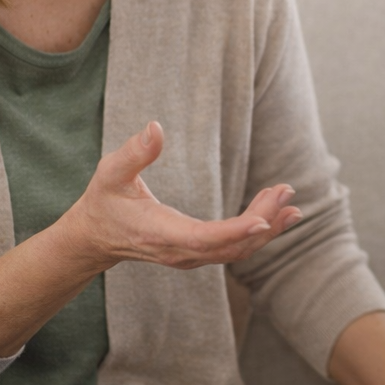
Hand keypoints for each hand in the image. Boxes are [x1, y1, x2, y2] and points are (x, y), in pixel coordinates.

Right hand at [62, 121, 302, 271]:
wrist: (94, 238)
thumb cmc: (104, 202)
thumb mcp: (110, 173)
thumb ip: (134, 153)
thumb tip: (155, 127)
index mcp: (159, 234)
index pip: (203, 239)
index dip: (235, 231)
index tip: (264, 219)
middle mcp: (179, 252)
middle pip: (230, 247)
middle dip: (263, 222)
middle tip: (286, 192)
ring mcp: (189, 256)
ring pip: (236, 251)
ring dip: (266, 228)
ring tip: (290, 202)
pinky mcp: (197, 253)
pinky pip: (233, 249)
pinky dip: (258, 233)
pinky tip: (278, 216)